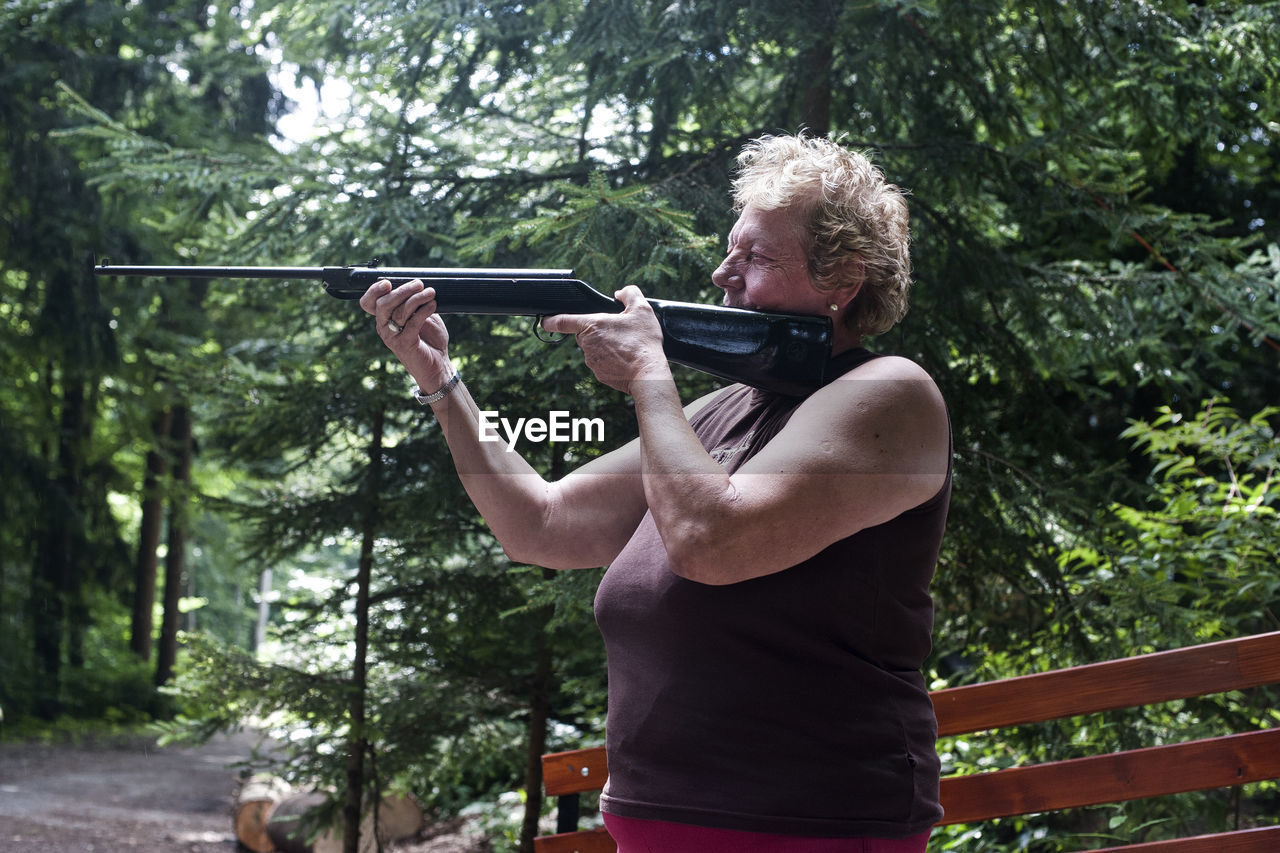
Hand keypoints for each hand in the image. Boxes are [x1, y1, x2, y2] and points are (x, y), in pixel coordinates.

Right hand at [359, 279, 451, 382]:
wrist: (439, 364)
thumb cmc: (430, 339)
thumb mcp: (422, 315)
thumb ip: (414, 302)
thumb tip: (415, 284)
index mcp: (384, 318)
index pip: (368, 303)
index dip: (373, 291)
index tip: (387, 283)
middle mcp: (384, 327)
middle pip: (383, 304)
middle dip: (401, 291)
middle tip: (419, 284)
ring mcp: (392, 337)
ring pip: (399, 312)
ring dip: (417, 299)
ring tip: (430, 293)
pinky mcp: (405, 344)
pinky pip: (412, 323)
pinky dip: (423, 311)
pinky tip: (432, 305)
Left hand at [541, 285, 670, 393]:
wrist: (648, 374)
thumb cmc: (644, 342)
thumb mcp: (642, 310)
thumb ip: (629, 294)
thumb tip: (620, 293)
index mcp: (593, 325)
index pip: (563, 321)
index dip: (551, 320)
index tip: (545, 321)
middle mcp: (587, 344)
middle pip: (584, 334)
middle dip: (597, 332)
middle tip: (618, 332)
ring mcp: (592, 361)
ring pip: (593, 349)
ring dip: (605, 347)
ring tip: (626, 347)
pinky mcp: (599, 375)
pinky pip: (601, 364)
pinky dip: (611, 361)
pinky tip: (626, 360)